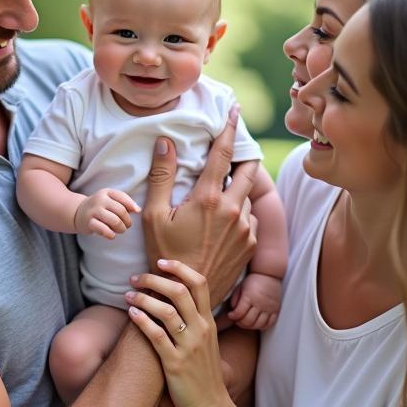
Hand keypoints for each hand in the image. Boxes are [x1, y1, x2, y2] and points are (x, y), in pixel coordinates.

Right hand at [75, 188, 139, 238]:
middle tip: (127, 226)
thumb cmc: (100, 207)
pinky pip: (104, 230)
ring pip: (115, 221)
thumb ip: (125, 202)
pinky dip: (111, 234)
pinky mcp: (89, 223)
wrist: (78, 213)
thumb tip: (137, 210)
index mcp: (107, 192)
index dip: (132, 206)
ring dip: (121, 229)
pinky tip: (112, 235)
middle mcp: (100, 200)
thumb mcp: (111, 200)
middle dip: (127, 221)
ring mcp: (93, 211)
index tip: (136, 212)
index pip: (123, 198)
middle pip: (121, 211)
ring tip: (121, 230)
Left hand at [125, 259, 230, 406]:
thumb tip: (175, 299)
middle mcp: (201, 330)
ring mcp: (189, 346)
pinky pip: (156, 335)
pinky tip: (131, 313)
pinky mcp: (175, 363)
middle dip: (154, 279)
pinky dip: (142, 320)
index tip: (160, 262)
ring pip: (165, 310)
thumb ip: (195, 320)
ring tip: (128, 295)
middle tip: (136, 278)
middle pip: (179, 291)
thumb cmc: (204, 373)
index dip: (179, 267)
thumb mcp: (206, 342)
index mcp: (208, 322)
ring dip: (143, 298)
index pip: (199, 283)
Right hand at [142, 106, 257, 304]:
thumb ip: (161, 175)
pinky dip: (239, 211)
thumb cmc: (164, 255)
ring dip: (237, 189)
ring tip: (220, 194)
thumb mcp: (155, 215)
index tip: (234, 109)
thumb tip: (165, 141)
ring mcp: (245, 229)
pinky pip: (249, 218)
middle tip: (237, 145)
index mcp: (209, 199)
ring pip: (247, 196)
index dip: (229, 127)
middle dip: (245, 154)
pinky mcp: (251, 245)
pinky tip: (223, 220)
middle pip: (249, 169)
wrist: (185, 296)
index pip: (223, 152)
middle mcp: (233, 210)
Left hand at [227, 273, 281, 330]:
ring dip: (250, 326)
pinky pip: (270, 323)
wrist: (269, 274)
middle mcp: (260, 304)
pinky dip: (262, 326)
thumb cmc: (253, 280)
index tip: (230, 315)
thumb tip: (233, 311)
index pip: (239, 313)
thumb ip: (235, 299)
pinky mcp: (276, 309)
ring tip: (246, 322)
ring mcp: (269, 308)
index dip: (232, 316)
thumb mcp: (241, 286)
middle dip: (240, 323)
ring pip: (259, 325)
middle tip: (237, 320)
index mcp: (250, 297)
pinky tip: (257, 323)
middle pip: (248, 321)